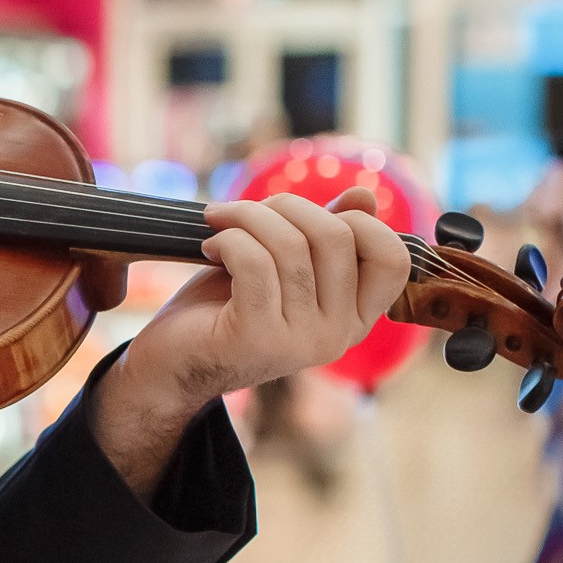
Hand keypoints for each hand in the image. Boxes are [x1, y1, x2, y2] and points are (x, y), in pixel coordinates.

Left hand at [91, 190, 410, 497]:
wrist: (169, 366)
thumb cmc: (226, 309)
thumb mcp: (283, 266)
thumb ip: (324, 237)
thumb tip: (365, 196)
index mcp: (354, 318)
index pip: (393, 259)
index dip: (357, 221)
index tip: (303, 216)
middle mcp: (337, 336)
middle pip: (338, 236)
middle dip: (286, 206)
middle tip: (243, 212)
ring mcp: (299, 342)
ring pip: (291, 245)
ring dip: (247, 218)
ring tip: (219, 223)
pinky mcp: (257, 338)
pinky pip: (255, 262)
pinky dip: (229, 240)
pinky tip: (211, 246)